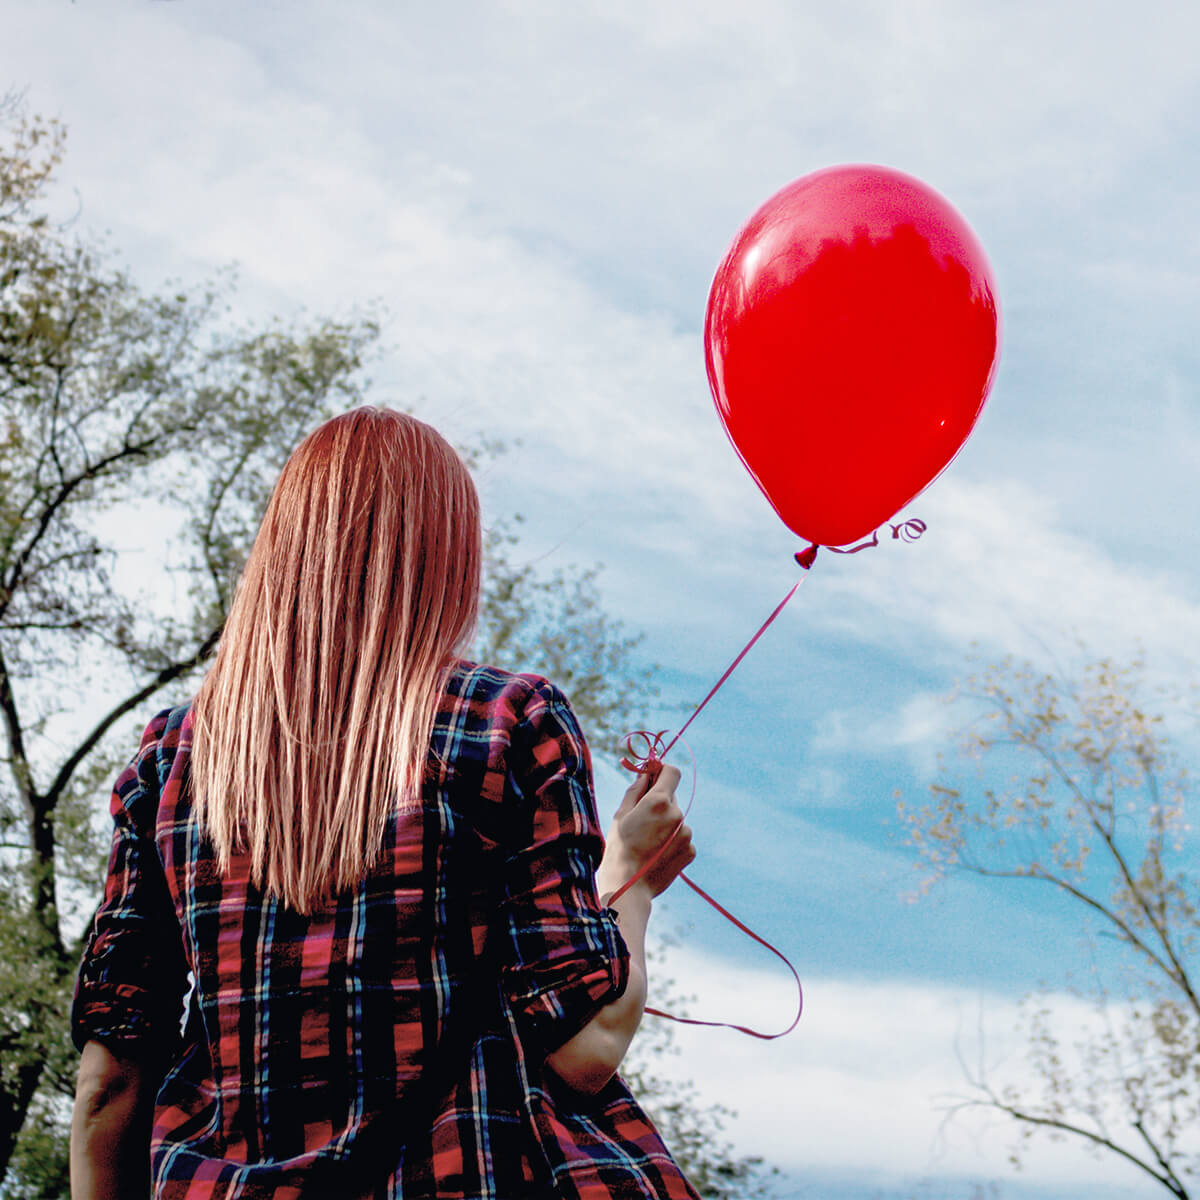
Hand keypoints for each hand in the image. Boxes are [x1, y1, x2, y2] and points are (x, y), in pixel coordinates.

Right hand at [598, 764, 695, 899]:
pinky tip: (656, 854)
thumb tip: (645, 775)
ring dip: (665, 825)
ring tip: (647, 843)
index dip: (662, 772)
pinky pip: (681, 838)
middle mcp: (678, 814)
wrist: (628, 888)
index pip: (672, 772)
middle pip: (672, 798)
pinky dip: (671, 842)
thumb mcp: (621, 815)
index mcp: (659, 801)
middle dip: (659, 803)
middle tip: (642, 820)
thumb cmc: (619, 849)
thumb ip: (635, 790)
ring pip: (676, 820)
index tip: (653, 777)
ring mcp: (687, 834)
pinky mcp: (691, 850)